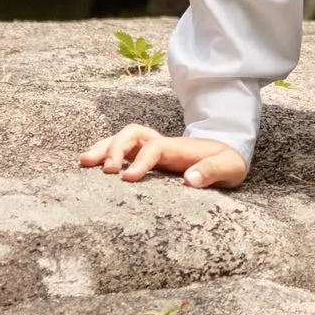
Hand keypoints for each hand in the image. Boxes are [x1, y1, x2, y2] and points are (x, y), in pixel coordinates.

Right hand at [80, 124, 247, 190]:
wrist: (227, 153)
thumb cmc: (228, 161)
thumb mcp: (229, 167)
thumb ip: (212, 171)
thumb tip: (189, 180)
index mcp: (179, 148)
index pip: (154, 148)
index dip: (141, 161)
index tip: (129, 178)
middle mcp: (161, 144)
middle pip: (132, 134)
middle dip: (115, 148)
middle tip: (106, 170)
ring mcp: (150, 148)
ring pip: (122, 139)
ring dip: (103, 148)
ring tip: (84, 163)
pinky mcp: (144, 157)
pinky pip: (120, 150)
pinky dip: (103, 154)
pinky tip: (89, 168)